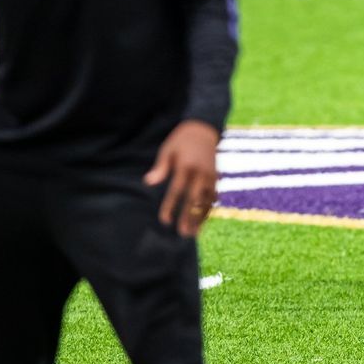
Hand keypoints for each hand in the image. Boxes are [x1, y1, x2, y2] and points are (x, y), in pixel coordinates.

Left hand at [144, 120, 219, 237]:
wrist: (204, 129)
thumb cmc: (181, 141)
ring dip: (201, 217)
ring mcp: (211, 175)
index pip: (177, 191)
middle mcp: (201, 172)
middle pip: (194, 199)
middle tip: (183, 233)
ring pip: (207, 200)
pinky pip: (213, 196)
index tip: (164, 221)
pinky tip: (203, 221)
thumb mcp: (167, 150)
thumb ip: (160, 167)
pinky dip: (209, 209)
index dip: (170, 207)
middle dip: (189, 217)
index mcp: (187, 166)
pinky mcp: (216, 177)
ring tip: (194, 233)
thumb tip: (148, 182)